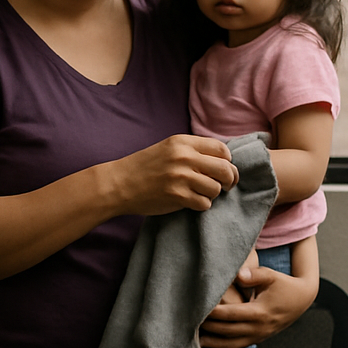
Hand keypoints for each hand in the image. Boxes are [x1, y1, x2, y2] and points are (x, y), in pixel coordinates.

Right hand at [110, 135, 237, 217]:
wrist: (118, 183)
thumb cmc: (144, 167)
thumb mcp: (168, 148)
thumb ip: (192, 150)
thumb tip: (223, 161)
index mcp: (183, 142)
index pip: (222, 149)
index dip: (228, 161)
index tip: (223, 169)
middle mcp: (184, 157)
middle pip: (225, 169)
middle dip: (229, 180)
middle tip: (226, 186)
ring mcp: (181, 177)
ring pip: (216, 188)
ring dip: (212, 194)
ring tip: (200, 194)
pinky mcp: (177, 196)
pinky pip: (204, 203)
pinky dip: (201, 205)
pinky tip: (190, 202)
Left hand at [200, 263, 316, 347]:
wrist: (301, 299)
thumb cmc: (283, 284)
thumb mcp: (271, 276)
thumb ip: (254, 275)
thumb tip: (238, 274)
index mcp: (259, 312)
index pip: (229, 314)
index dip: (212, 312)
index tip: (196, 309)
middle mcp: (258, 327)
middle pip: (226, 330)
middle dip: (207, 327)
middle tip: (187, 322)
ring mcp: (258, 336)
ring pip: (230, 343)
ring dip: (211, 342)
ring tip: (192, 338)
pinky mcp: (257, 339)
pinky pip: (236, 346)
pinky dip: (221, 347)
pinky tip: (206, 345)